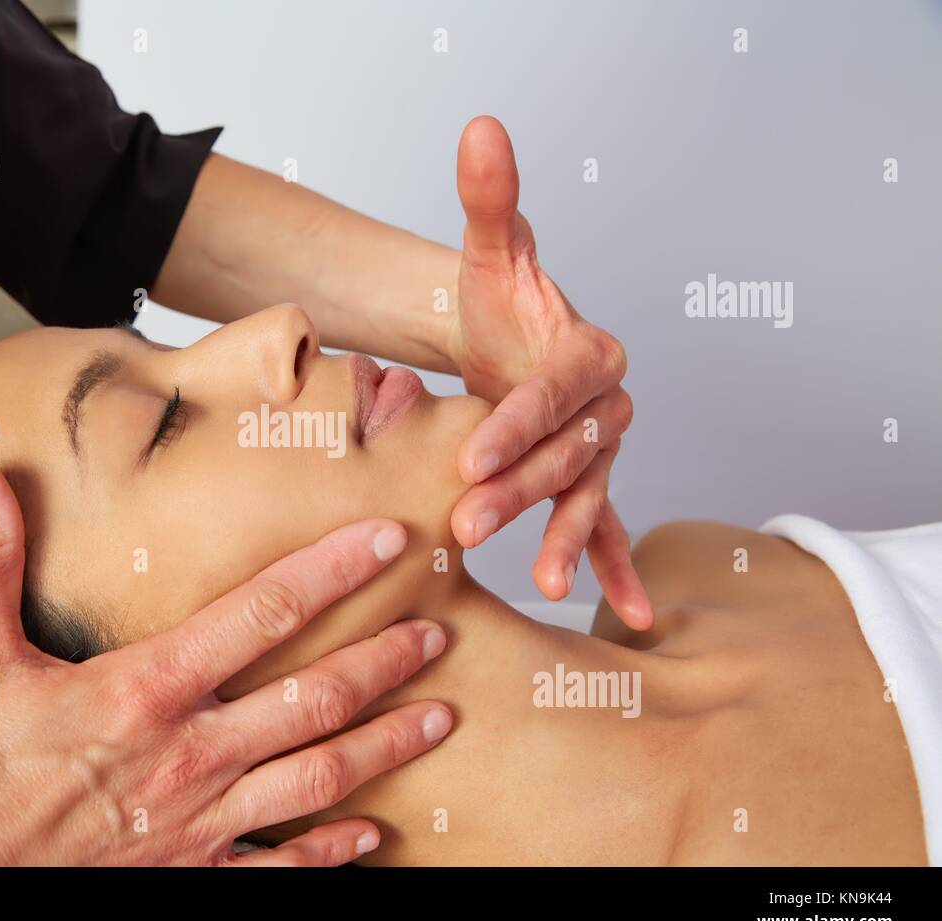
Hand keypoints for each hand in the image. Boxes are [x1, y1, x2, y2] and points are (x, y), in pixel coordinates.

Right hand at [0, 453, 450, 865]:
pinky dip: (329, 853)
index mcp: (145, 690)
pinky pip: (276, 866)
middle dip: (384, 662)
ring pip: (316, 780)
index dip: (332, 572)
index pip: (260, 614)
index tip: (387, 541)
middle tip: (439, 632)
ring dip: (384, 746)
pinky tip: (371, 838)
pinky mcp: (188, 872)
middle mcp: (188, 754)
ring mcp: (196, 820)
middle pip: (313, 700)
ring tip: (441, 718)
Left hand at [446, 116, 651, 630]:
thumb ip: (489, 198)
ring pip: (586, 494)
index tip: (471, 455)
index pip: (553, 389)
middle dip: (521, 487)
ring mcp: (601, 449)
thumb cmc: (498, 301)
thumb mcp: (490, 252)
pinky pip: (610, 529)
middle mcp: (606, 402)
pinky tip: (630, 615)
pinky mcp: (589, 482)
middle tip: (467, 521)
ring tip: (546, 583)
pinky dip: (618, 567)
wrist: (507, 338)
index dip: (517, 421)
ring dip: (566, 536)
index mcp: (587, 349)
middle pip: (567, 450)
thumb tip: (481, 128)